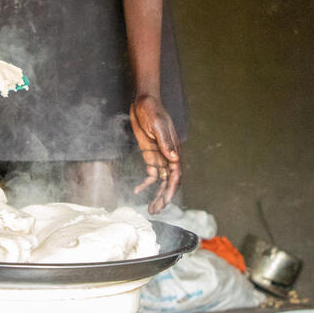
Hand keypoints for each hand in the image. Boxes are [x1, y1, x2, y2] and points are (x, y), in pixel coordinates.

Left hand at [129, 94, 180, 213]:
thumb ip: (165, 142)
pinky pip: (150, 174)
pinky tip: (138, 190)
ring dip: (157, 194)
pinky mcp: (150, 155)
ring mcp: (159, 156)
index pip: (175, 174)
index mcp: (173, 150)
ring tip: (150, 208)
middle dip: (164, 197)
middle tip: (155, 210)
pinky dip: (145, 184)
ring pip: (161, 181)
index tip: (166, 201)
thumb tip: (173, 159)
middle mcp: (168, 156)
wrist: (143, 102)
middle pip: (168, 181)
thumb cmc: (152, 110)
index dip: (172, 189)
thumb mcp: (158, 124)